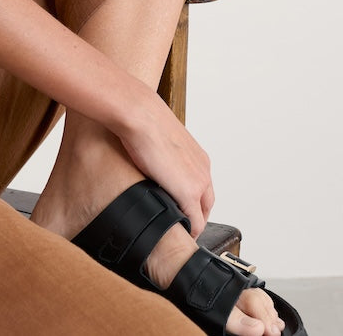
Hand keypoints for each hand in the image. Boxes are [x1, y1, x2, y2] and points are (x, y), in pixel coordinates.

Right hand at [116, 86, 213, 235]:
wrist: (140, 113)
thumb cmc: (143, 117)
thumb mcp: (158, 136)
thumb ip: (161, 150)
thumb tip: (147, 153)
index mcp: (197, 156)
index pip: (202, 186)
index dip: (193, 201)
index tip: (181, 208)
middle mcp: (203, 169)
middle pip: (207, 203)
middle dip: (196, 215)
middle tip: (182, 225)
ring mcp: (198, 182)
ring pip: (202, 214)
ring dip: (192, 223)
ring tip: (177, 231)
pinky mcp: (188, 194)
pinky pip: (195, 222)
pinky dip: (188, 230)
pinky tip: (175, 233)